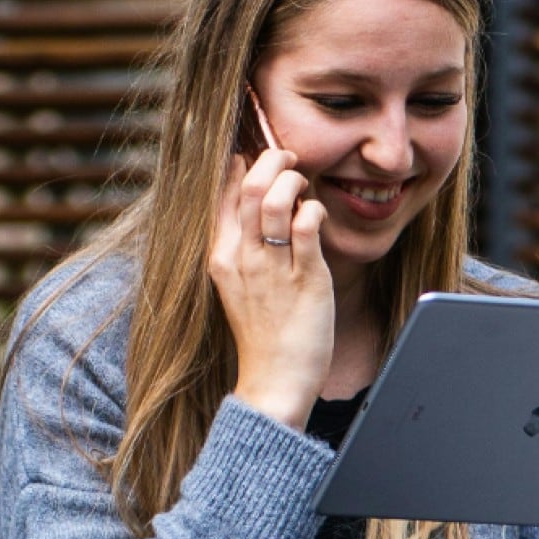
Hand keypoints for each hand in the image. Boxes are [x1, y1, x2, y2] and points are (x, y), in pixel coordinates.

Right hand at [208, 150, 332, 429]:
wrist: (274, 382)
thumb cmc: (262, 332)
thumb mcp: (237, 284)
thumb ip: (241, 244)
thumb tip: (251, 198)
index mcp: (221, 257)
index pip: (223, 195)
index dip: (240, 166)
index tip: (255, 156)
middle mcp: (243, 258)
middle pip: (250, 187)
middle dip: (271, 160)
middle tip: (288, 157)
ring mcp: (273, 268)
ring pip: (276, 200)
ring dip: (294, 179)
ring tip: (303, 182)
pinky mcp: (306, 278)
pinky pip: (308, 226)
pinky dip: (314, 208)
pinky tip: (317, 212)